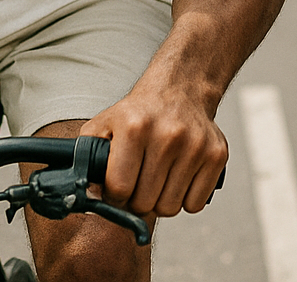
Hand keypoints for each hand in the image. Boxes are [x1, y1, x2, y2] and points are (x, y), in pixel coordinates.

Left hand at [78, 76, 227, 217]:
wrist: (181, 89)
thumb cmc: (139, 113)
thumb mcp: (104, 124)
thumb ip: (87, 157)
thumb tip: (80, 192)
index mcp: (135, 127)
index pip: (119, 189)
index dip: (116, 192)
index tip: (119, 182)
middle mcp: (167, 135)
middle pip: (145, 203)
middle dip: (138, 198)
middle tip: (140, 180)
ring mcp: (195, 146)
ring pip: (170, 208)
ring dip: (161, 199)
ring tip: (159, 177)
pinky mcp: (216, 155)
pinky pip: (194, 205)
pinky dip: (185, 198)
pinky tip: (179, 176)